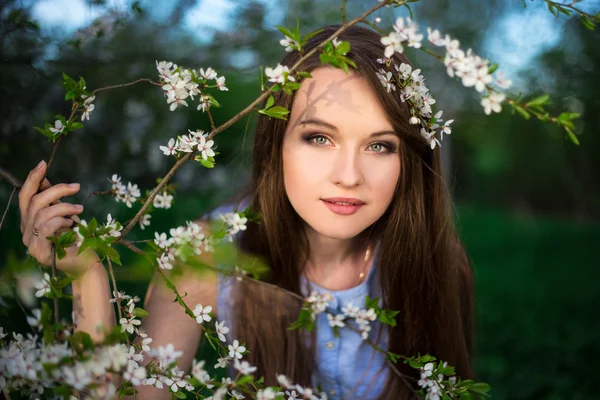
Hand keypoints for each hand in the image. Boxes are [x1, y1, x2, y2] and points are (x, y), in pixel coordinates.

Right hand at [19, 160, 99, 276]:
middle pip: (35, 201)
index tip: (43, 163)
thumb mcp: (65, 215)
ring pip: (43, 212)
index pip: (26, 196)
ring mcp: (30, 242)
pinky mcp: (38, 251)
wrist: (86, 264)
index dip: (32, 179)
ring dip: (65, 207)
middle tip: (76, 187)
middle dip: (57, 189)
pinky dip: (62, 221)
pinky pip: (47, 227)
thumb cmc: (77, 239)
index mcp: (30, 220)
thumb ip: (53, 200)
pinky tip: (72, 225)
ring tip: (80, 210)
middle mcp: (26, 230)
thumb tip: (45, 180)